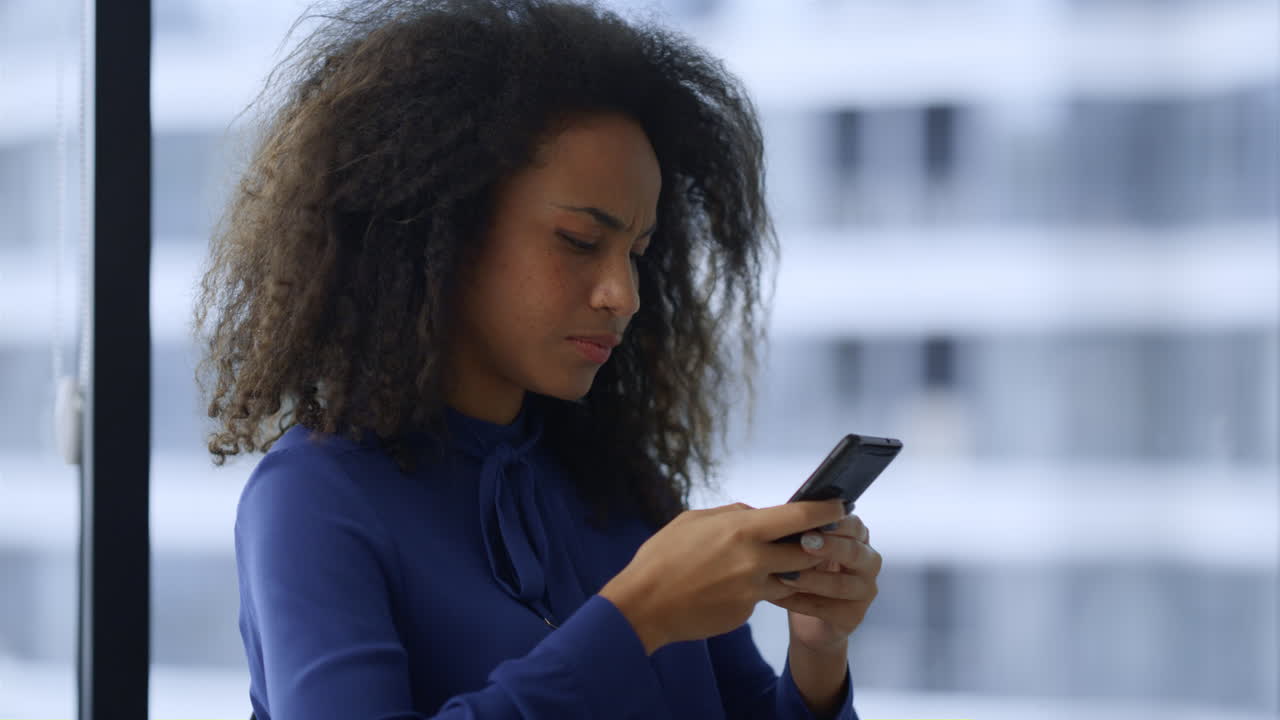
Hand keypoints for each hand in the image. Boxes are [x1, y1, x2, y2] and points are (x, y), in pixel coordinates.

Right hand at [599, 498, 846, 654]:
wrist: (644, 605)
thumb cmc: (663, 556)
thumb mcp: (694, 520)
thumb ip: (732, 514)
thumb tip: (757, 513)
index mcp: (742, 529)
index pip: (800, 516)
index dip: (826, 510)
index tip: (840, 506)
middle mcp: (754, 560)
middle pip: (807, 551)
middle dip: (816, 545)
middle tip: (821, 538)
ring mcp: (752, 590)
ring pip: (789, 578)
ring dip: (788, 570)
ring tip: (772, 561)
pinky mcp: (747, 612)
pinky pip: (763, 596)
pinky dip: (758, 589)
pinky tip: (734, 585)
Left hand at [769, 511, 879, 654]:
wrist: (810, 619)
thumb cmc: (805, 570)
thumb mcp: (803, 546)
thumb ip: (801, 531)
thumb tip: (782, 513)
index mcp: (857, 538)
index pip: (854, 525)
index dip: (838, 523)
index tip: (816, 521)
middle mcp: (868, 562)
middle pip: (854, 552)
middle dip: (829, 547)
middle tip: (805, 542)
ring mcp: (865, 590)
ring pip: (842, 584)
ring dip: (812, 579)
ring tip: (785, 575)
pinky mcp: (854, 616)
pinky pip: (828, 609)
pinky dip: (800, 602)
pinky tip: (777, 596)